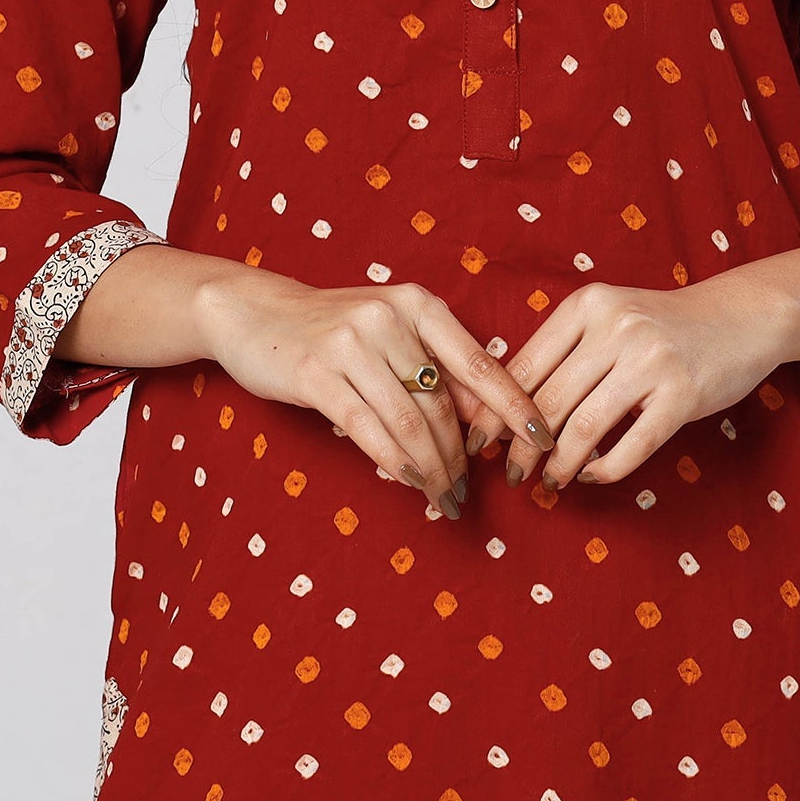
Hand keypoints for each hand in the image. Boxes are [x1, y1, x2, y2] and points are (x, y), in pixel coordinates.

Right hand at [199, 273, 554, 520]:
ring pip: (408, 421)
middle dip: (460, 456)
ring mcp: (350, 342)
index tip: (543, 439)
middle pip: (442, 403)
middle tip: (466, 492)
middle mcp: (389, 316)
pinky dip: (394, 462)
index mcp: (417, 303)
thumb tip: (488, 423)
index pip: (478, 361)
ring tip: (442, 497)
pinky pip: (367, 429)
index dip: (514, 404)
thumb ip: (435, 369)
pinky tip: (409, 482)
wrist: (256, 311)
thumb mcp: (391, 335)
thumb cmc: (334, 329)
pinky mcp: (316, 372)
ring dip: (431, 468)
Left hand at [463, 275, 787, 493]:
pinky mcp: (681, 394)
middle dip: (522, 447)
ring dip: (559, 465)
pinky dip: (605, 469)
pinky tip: (592, 476)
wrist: (740, 316)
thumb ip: (565, 350)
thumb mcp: (609, 319)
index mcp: (587, 304)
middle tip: (511, 474)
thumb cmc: (662, 326)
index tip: (478, 442)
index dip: (496, 410)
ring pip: (583, 428)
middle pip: (548, 401)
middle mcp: (615, 326)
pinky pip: (631, 446)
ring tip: (550, 483)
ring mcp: (650, 359)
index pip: (525, 365)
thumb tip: (504, 404)